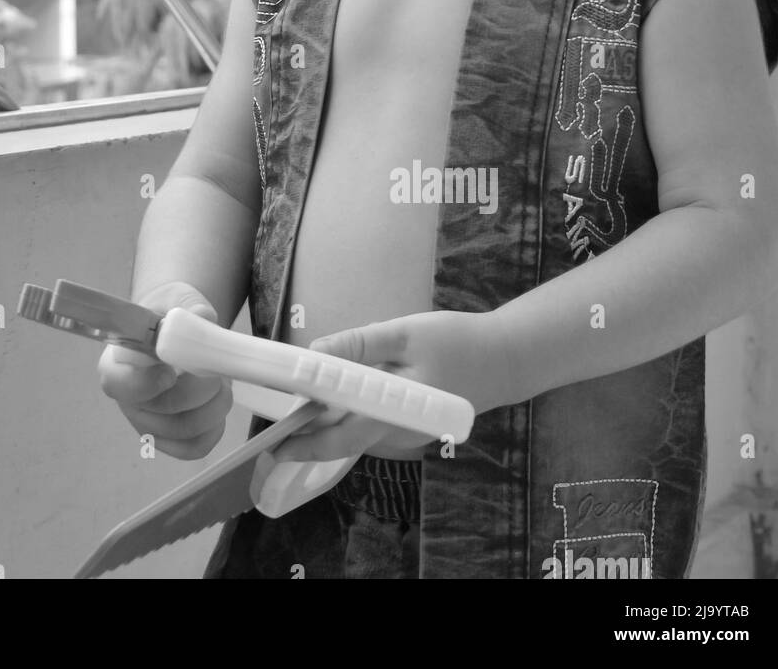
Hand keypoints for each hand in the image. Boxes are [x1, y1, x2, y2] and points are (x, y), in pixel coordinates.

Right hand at [96, 281, 233, 459]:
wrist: (175, 333)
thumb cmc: (168, 316)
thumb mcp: (177, 299)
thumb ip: (188, 306)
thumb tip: (202, 317)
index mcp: (117, 362)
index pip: (117, 383)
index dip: (145, 383)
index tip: (172, 370)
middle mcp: (128, 399)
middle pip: (164, 409)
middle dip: (203, 388)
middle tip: (218, 367)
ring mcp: (147, 423)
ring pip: (185, 430)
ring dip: (216, 405)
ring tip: (222, 379)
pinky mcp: (169, 441)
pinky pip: (196, 446)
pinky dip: (216, 426)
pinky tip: (216, 401)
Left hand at [271, 309, 515, 462]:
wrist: (507, 358)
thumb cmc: (457, 343)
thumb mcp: (404, 334)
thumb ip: (358, 345)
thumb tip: (313, 355)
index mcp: (392, 415)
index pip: (337, 440)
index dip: (301, 443)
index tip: (270, 441)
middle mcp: (396, 433)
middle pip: (340, 441)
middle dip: (305, 434)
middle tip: (273, 418)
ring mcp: (404, 432)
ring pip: (354, 433)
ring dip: (324, 422)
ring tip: (296, 398)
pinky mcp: (409, 423)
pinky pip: (369, 424)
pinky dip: (346, 414)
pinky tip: (336, 392)